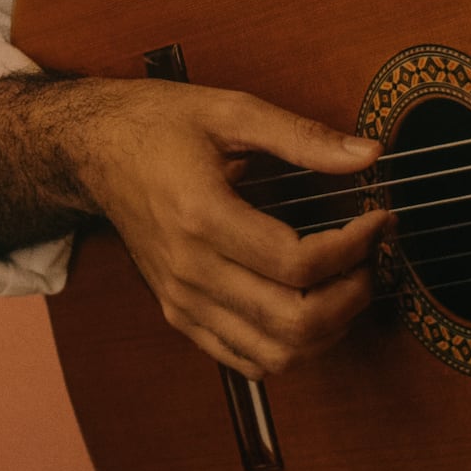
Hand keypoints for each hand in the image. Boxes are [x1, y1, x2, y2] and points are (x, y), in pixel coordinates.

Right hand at [0, 76, 388, 378]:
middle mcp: (191, 271)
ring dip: (328, 330)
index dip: (354, 247)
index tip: (378, 219)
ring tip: (347, 285)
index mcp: (203, 216)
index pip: (298, 264)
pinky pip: (244, 360)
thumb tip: (369, 154)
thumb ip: (302, 136)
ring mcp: (182, 300)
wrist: (92, 151)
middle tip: (371, 259)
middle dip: (352, 296)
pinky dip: (288, 348)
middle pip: (293, 322)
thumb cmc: (157, 124)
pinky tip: (309, 308)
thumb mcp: (230, 111)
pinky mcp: (179, 314)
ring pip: (274, 355)